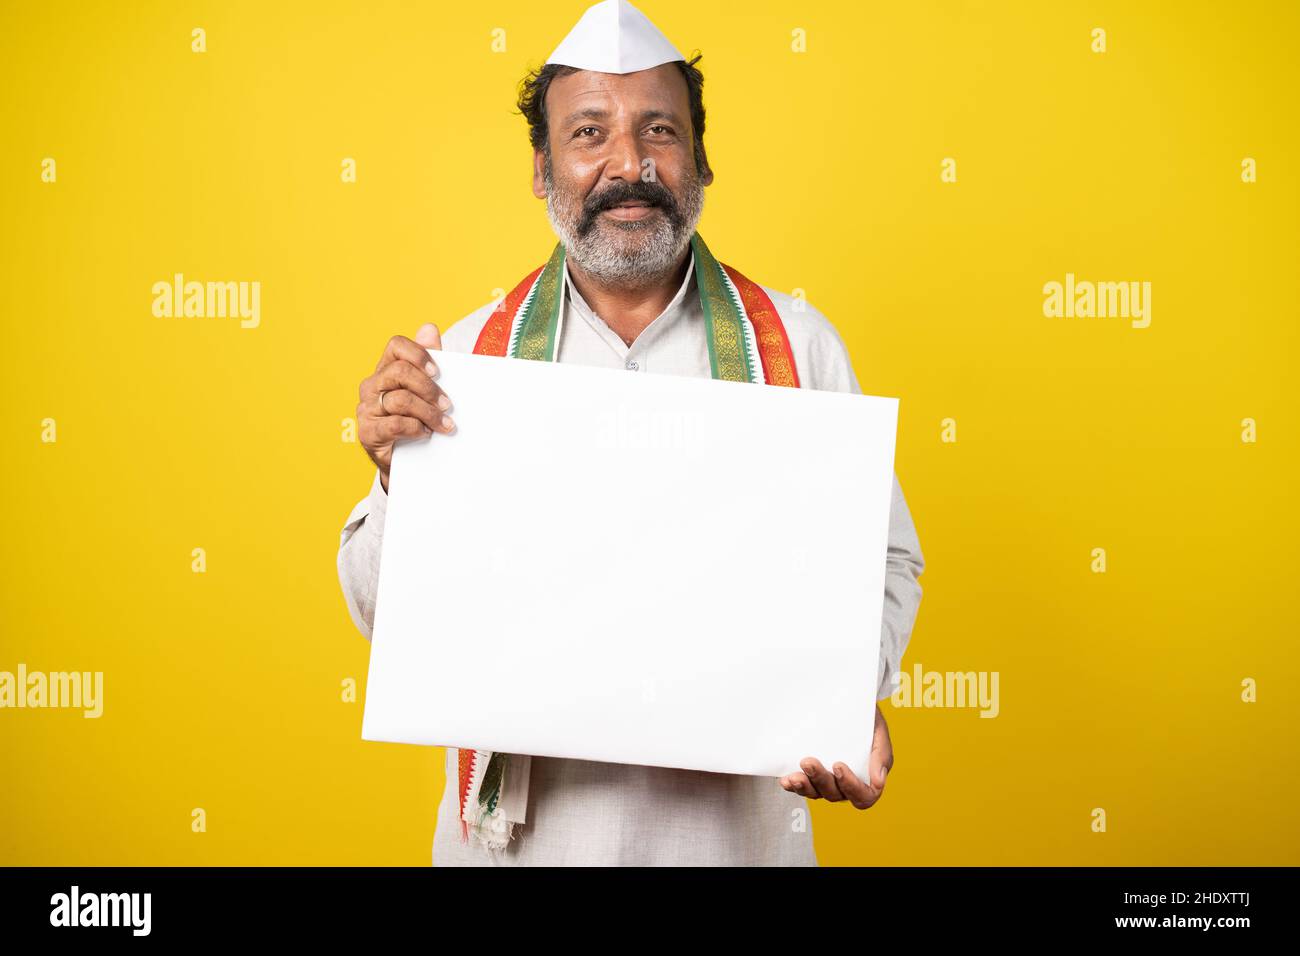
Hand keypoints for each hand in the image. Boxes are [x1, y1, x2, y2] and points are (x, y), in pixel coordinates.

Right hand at [357, 323, 455, 491]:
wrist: (407, 460)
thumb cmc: (417, 419)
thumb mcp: (427, 390)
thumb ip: (429, 361)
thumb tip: (429, 328)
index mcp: (386, 369)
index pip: (396, 346)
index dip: (418, 354)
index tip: (437, 371)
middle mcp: (372, 385)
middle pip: (400, 372)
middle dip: (429, 388)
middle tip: (448, 405)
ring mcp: (367, 408)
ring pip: (400, 400)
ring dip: (429, 413)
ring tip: (445, 425)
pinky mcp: (367, 432)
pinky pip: (394, 424)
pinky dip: (415, 428)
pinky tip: (426, 433)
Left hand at [779, 703, 892, 809]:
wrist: (847, 702)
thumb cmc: (867, 719)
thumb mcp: (878, 731)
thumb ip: (881, 755)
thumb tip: (878, 782)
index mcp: (867, 778)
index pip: (863, 796)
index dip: (850, 786)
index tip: (838, 765)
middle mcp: (846, 784)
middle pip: (835, 794)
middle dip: (820, 779)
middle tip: (808, 762)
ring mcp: (826, 781)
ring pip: (816, 793)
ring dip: (804, 787)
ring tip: (794, 776)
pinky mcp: (810, 775)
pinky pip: (801, 786)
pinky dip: (793, 785)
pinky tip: (785, 780)